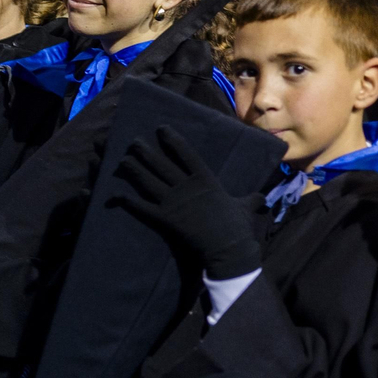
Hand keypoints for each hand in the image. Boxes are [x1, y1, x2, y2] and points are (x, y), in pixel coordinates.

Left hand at [112, 127, 259, 279]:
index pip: (186, 154)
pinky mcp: (164, 219)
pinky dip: (127, 201)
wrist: (228, 249)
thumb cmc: (238, 227)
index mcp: (205, 180)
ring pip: (147, 182)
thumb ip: (250, 200)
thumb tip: (262, 197)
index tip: (161, 129)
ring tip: (122, 160)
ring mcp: (173, 202)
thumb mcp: (246, 208)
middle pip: (160, 165)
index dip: (172, 140)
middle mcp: (186, 187)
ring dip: (133, 170)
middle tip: (133, 142)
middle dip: (145, 152)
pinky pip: (142, 208)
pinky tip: (115, 195)